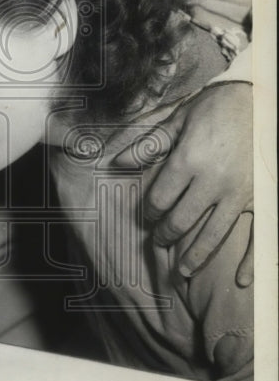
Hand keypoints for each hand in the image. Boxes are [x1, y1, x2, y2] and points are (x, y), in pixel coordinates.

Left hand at [112, 82, 252, 284]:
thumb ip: (149, 145)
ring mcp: (240, 193)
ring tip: (182, 271)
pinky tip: (240, 281)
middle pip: (181, 221)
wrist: (265, 99)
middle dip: (165, 234)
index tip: (148, 215)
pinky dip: (249, 262)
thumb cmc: (218, 107)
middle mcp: (213, 182)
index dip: (149, 211)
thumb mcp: (180, 120)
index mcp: (188, 161)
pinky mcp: (261, 198)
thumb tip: (116, 163)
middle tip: (158, 240)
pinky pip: (256, 237)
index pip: (159, 199)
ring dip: (194, 257)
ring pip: (212, 235)